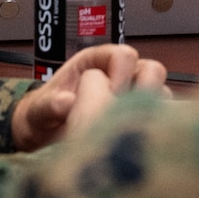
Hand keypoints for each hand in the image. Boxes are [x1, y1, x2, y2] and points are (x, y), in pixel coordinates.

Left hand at [11, 43, 169, 150]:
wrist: (43, 140)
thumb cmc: (41, 117)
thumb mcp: (38, 111)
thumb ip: (49, 105)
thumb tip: (67, 102)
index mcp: (96, 62)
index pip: (123, 56)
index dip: (122, 74)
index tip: (112, 97)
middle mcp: (119, 76)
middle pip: (151, 71)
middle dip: (145, 90)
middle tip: (128, 114)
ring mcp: (131, 97)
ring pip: (160, 95)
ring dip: (152, 111)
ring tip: (132, 131)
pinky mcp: (138, 119)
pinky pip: (158, 118)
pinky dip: (153, 128)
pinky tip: (138, 142)